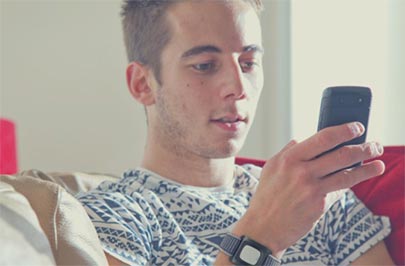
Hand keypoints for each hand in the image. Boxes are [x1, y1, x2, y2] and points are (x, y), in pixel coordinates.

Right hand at [233, 122, 384, 253]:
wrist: (263, 226)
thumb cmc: (267, 197)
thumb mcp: (271, 168)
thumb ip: (287, 151)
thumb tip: (300, 139)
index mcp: (289, 158)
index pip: (323, 138)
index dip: (344, 131)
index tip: (356, 128)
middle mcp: (302, 172)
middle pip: (341, 155)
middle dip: (363, 148)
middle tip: (375, 146)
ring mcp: (312, 189)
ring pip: (347, 174)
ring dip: (367, 168)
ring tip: (378, 163)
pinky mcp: (319, 205)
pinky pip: (339, 191)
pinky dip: (348, 184)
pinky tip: (357, 179)